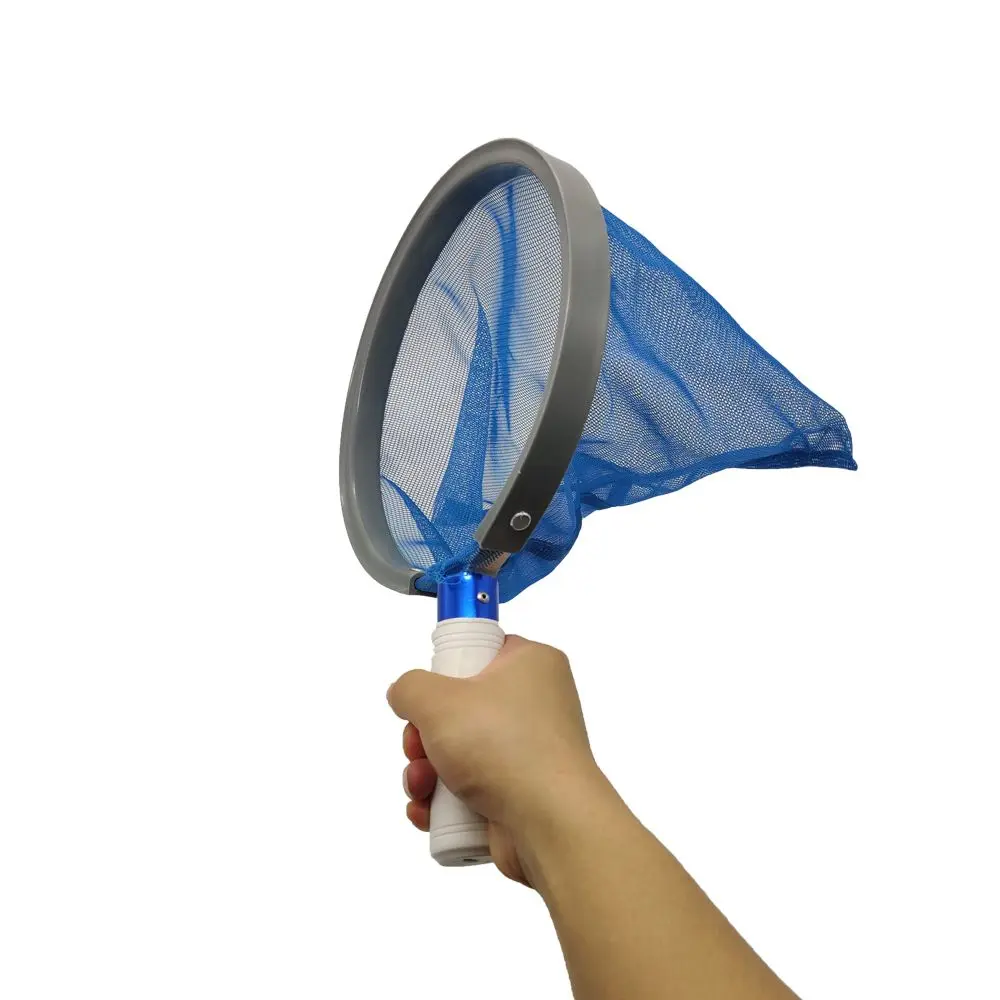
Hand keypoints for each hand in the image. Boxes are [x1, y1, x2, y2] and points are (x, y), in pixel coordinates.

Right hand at [387, 635, 600, 884]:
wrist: (551, 824)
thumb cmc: (504, 747)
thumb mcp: (438, 700)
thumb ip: (409, 687)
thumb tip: (405, 696)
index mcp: (531, 664)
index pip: (482, 650)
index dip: (448, 670)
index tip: (429, 693)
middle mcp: (536, 704)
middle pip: (459, 708)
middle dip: (424, 736)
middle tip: (418, 748)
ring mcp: (529, 751)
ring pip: (459, 752)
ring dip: (427, 771)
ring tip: (422, 786)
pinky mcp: (520, 793)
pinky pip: (471, 788)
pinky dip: (444, 800)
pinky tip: (428, 810)